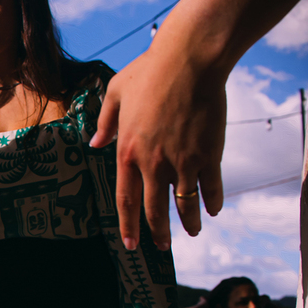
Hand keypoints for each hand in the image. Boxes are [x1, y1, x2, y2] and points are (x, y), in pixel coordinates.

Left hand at [90, 45, 226, 251]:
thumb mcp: (116, 94)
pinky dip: (212, 201)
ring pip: (184, 204)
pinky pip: (211, 186)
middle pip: (154, 209)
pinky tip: (213, 210)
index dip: (128, 225)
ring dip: (189, 223)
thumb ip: (105, 122)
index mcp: (127, 152)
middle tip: (160, 247)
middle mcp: (153, 163)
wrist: (190, 59)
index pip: (125, 199)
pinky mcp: (208, 154)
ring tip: (193, 233)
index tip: (130, 243)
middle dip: (157, 232)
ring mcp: (182, 161)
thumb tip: (94, 144)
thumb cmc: (150, 71)